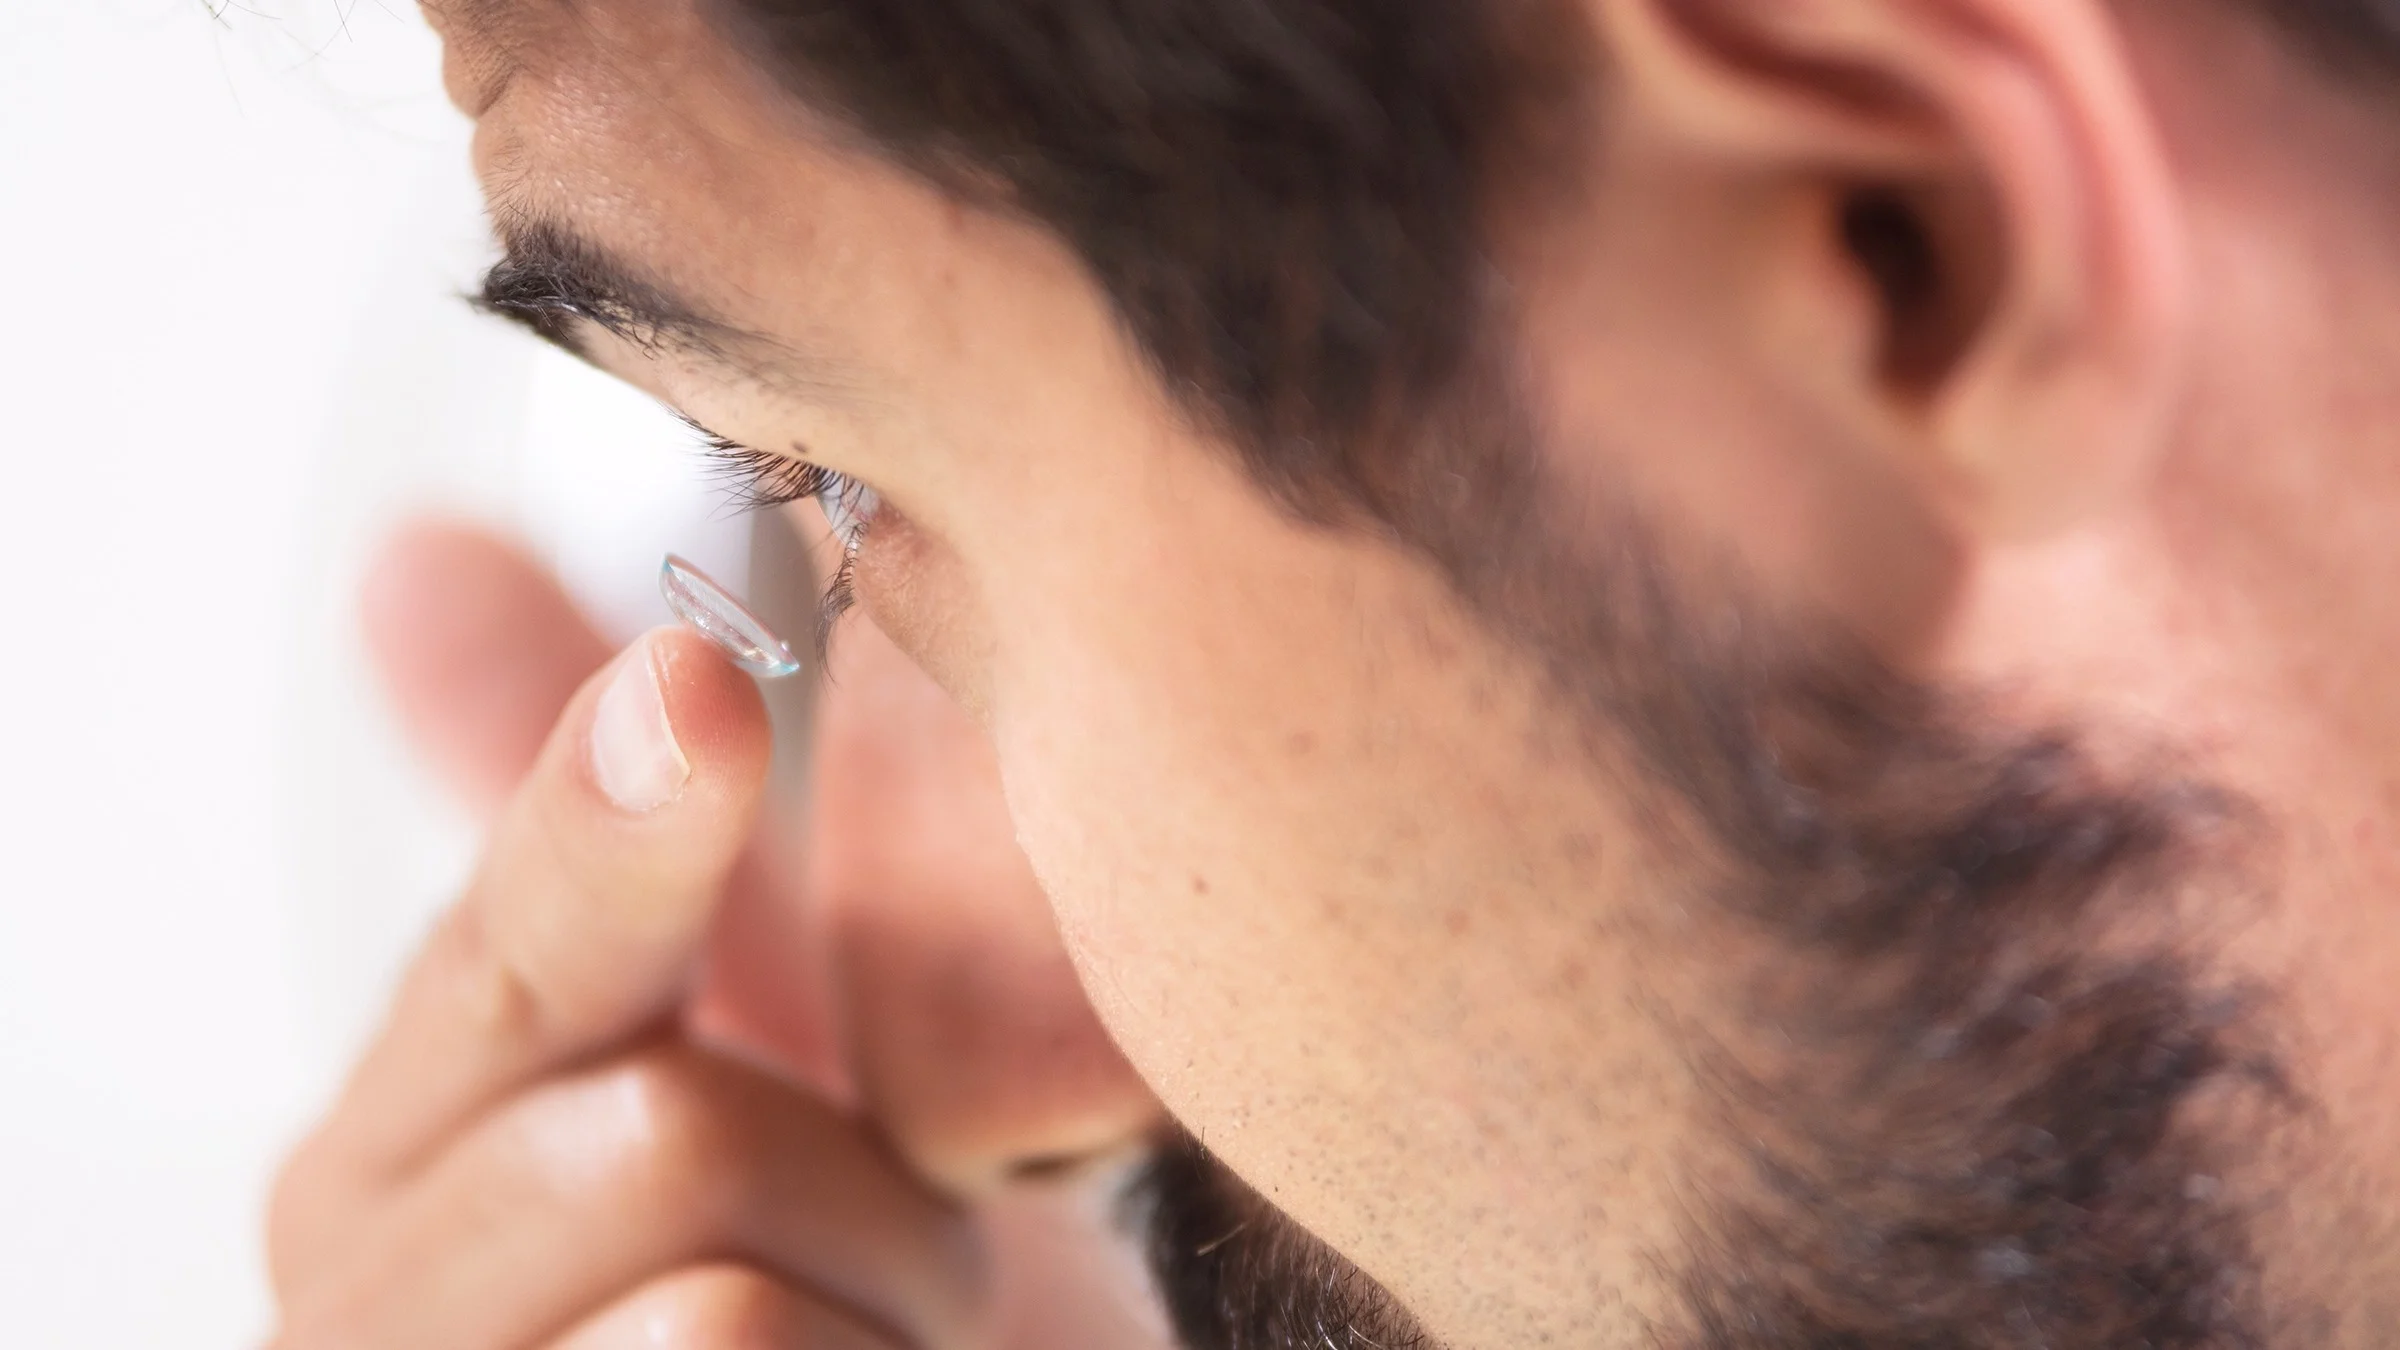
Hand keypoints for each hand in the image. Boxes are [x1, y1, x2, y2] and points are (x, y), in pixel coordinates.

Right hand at [266, 525, 986, 1348]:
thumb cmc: (815, 1274)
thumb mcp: (716, 1034)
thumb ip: (579, 845)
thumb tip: (408, 553)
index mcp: (397, 1149)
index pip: (505, 949)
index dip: (612, 824)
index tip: (699, 696)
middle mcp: (367, 1307)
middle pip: (660, 1140)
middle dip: (862, 1187)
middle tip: (907, 1236)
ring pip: (712, 1310)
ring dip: (883, 1311)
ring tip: (885, 1336)